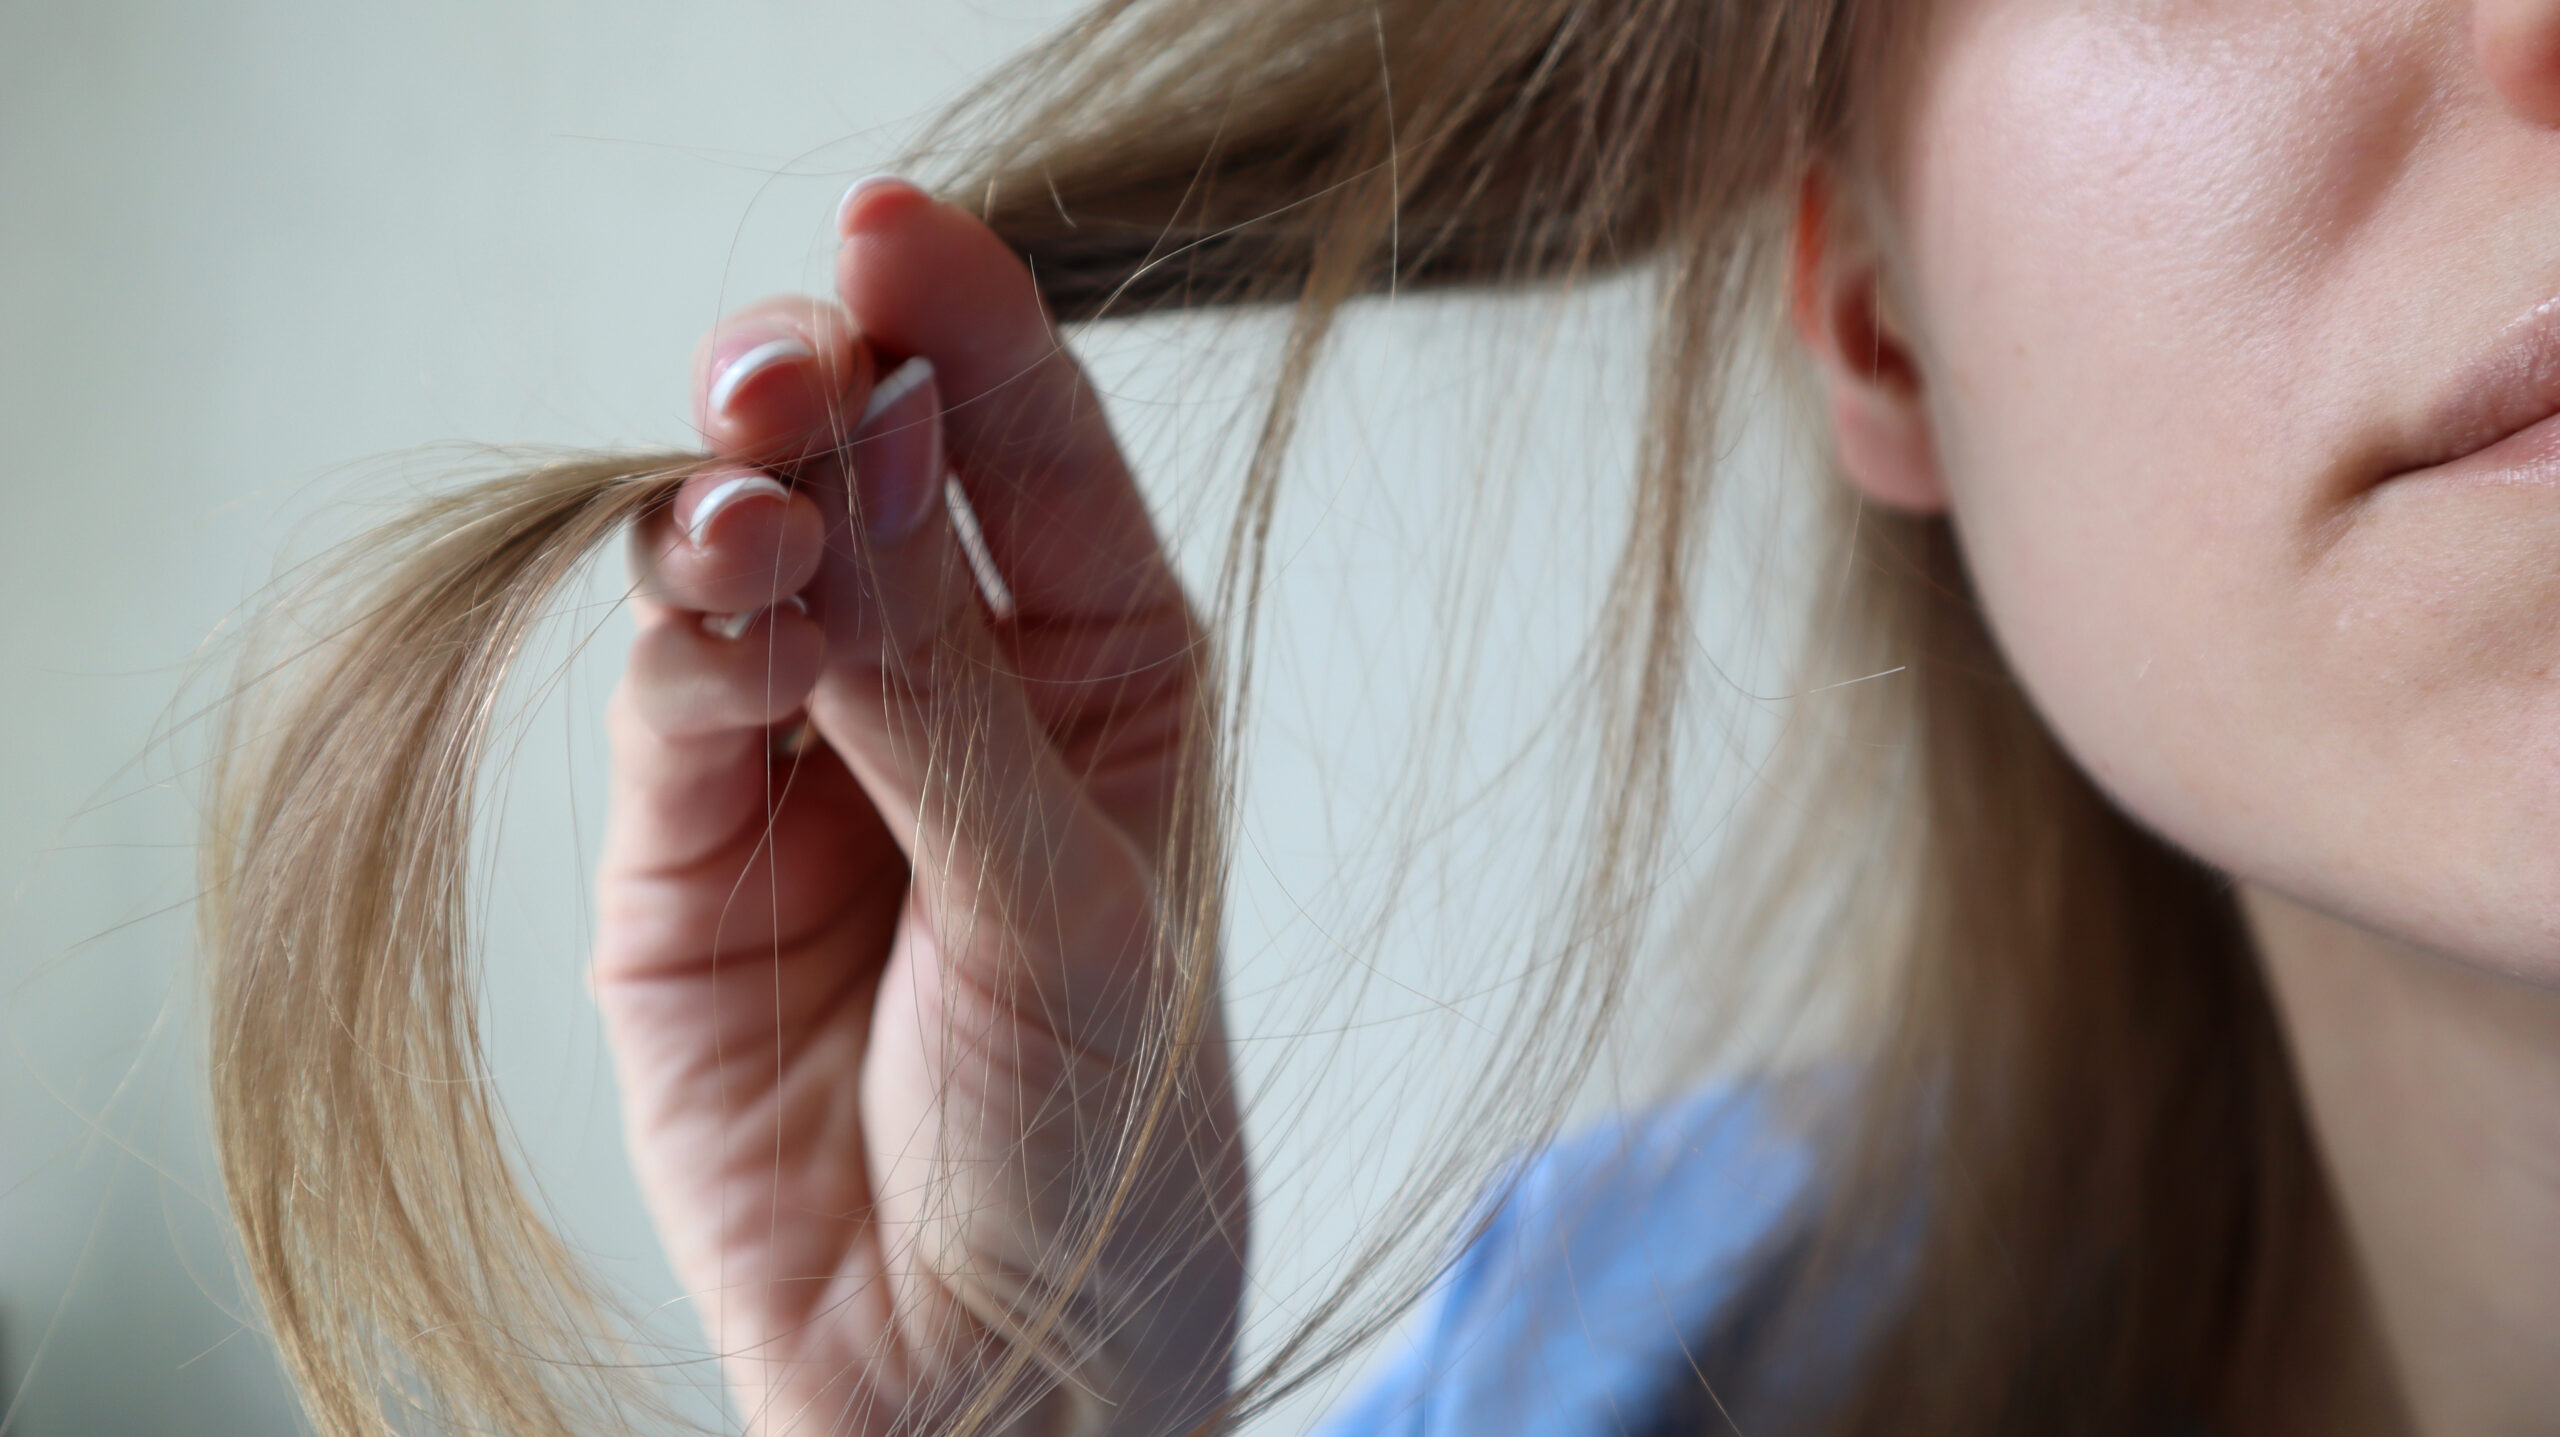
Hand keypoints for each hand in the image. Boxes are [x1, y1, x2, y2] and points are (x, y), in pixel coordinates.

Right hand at [592, 179, 1244, 1436]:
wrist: (979, 1375)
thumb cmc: (1098, 1144)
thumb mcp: (1067, 902)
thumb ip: (944, 692)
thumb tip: (850, 457)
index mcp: (1107, 667)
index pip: (1026, 449)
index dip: (963, 329)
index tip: (892, 232)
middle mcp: (956, 689)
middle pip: (865, 477)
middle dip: (819, 400)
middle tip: (783, 365)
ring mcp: (814, 761)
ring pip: (745, 568)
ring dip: (737, 517)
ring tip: (751, 519)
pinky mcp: (687, 851)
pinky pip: (674, 698)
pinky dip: (684, 643)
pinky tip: (717, 623)